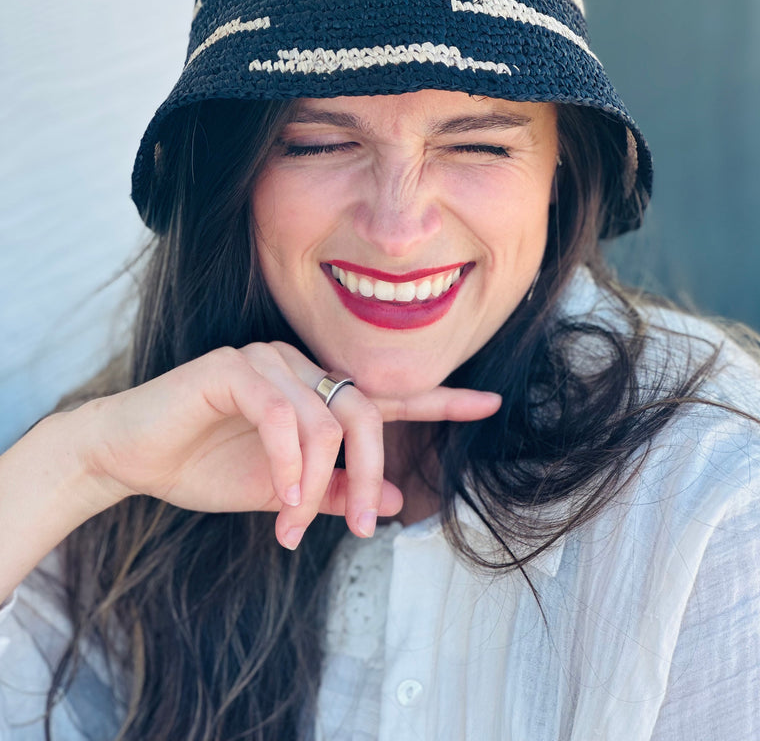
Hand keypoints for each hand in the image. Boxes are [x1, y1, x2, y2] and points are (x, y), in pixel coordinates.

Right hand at [81, 342, 500, 548]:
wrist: (135, 456)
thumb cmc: (206, 466)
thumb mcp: (285, 494)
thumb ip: (337, 492)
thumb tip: (395, 501)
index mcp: (318, 395)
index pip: (388, 397)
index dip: (440, 400)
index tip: (491, 403)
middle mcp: (302, 369)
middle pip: (367, 412)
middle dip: (370, 475)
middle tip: (365, 530)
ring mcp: (269, 362)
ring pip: (327, 419)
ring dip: (317, 484)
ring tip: (292, 524)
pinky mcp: (236, 367)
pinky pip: (284, 414)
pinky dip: (289, 462)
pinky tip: (279, 494)